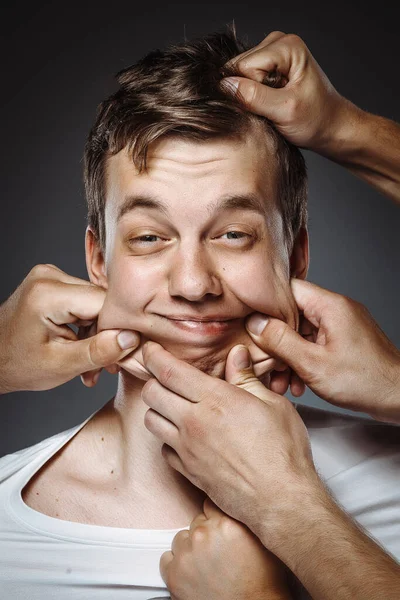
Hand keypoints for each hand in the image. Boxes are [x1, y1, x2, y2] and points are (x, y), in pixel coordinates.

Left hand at [0, 264, 139, 392]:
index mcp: (48, 293)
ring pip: (96, 303)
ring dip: (98, 334)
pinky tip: (82, 346)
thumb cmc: (17, 365)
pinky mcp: (54, 282)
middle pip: (101, 302)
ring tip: (90, 363)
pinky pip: (84, 301)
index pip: (104, 303)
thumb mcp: (61, 366)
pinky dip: (87, 326)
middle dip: (106, 335)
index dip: (118, 328)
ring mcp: (51, 276)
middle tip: (104, 366)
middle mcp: (49, 276)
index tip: (122, 354)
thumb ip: (98, 351)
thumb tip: (131, 338)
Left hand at [141, 340, 317, 546]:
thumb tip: (236, 355)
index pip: (169, 371)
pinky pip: (164, 449)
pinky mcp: (188, 471)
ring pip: (151, 420)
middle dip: (153, 379)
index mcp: (215, 399)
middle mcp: (194, 422)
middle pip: (152, 393)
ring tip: (173, 403)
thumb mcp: (272, 404)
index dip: (153, 355)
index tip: (150, 348)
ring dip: (157, 408)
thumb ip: (247, 378)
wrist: (280, 500)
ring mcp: (188, 449)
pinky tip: (183, 435)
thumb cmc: (282, 453)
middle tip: (163, 374)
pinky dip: (167, 438)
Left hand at [161, 497, 291, 599]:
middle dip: (206, 534)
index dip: (216, 517)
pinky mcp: (173, 574)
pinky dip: (176, 565)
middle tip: (218, 551)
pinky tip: (192, 573)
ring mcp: (186, 553)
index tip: (219, 526)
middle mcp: (204, 534)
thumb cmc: (261, 583)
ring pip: (182, 538)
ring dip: (191, 548)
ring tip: (206, 565)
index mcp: (226, 522)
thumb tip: (234, 505)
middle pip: (197, 522)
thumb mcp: (261, 540)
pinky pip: (167, 559)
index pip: (210, 504)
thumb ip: (243, 519)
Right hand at [220, 31, 360, 150]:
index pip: (244, 67)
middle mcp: (278, 42)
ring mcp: (272, 52)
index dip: (251, 92)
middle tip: (273, 108)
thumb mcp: (284, 112)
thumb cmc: (316, 119)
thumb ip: (254, 97)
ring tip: (274, 106)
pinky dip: (253, 96)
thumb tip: (225, 86)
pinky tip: (271, 103)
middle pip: (240, 68)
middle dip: (250, 93)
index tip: (273, 105)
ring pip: (240, 75)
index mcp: (287, 46)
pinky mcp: (269, 65)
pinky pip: (245, 80)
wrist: (331, 126)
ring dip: (251, 96)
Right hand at [246, 279, 399, 422]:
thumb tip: (255, 322)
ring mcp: (342, 326)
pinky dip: (304, 361)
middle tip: (264, 361)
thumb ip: (280, 341)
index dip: (265, 305)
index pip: (287, 290)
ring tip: (281, 382)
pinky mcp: (345, 341)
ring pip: (302, 333)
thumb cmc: (366, 381)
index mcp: (330, 306)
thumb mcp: (313, 363)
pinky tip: (299, 383)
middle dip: (275, 340)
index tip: (248, 323)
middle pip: (293, 314)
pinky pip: (315, 344)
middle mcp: (336, 310)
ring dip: (288, 356)